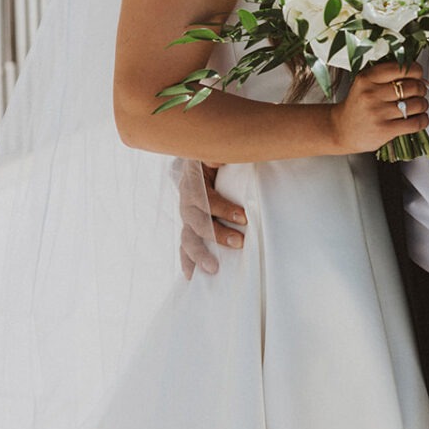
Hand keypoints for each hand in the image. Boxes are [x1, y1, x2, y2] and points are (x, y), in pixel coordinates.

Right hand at [178, 157, 246, 277]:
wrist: (202, 161)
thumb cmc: (216, 157)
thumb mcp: (217, 151)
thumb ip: (218, 154)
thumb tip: (218, 158)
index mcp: (194, 180)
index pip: (204, 197)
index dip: (221, 208)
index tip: (243, 218)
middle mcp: (187, 200)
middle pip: (196, 221)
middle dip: (217, 234)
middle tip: (239, 244)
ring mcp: (187, 216)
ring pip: (188, 237)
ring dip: (200, 254)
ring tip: (213, 269)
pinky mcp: (190, 227)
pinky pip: (185, 246)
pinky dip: (187, 262)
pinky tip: (192, 277)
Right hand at [329, 61, 428, 153]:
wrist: (341, 129)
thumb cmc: (357, 106)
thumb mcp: (364, 83)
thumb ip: (386, 75)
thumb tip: (418, 74)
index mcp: (366, 78)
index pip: (401, 68)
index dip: (416, 71)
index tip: (417, 74)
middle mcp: (371, 94)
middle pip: (412, 86)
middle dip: (421, 88)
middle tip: (419, 91)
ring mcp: (378, 113)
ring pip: (416, 104)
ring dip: (423, 105)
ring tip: (418, 105)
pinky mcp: (385, 130)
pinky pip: (415, 123)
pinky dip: (422, 120)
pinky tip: (418, 118)